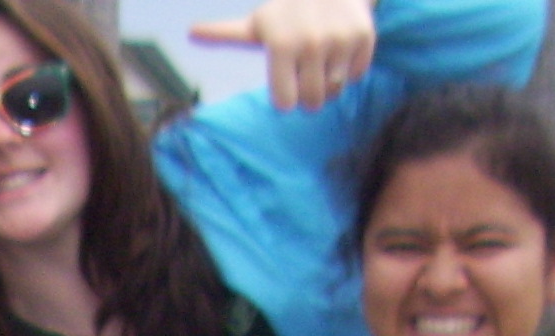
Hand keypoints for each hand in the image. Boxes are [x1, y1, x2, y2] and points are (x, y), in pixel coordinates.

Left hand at [188, 0, 380, 110]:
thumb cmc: (284, 13)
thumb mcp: (255, 25)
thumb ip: (224, 34)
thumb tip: (191, 32)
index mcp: (280, 45)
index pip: (285, 104)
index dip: (286, 97)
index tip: (285, 81)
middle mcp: (311, 43)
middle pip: (312, 103)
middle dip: (308, 94)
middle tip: (305, 71)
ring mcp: (339, 39)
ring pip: (335, 90)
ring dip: (329, 79)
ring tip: (322, 55)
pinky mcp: (364, 36)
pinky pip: (357, 74)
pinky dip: (350, 66)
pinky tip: (340, 45)